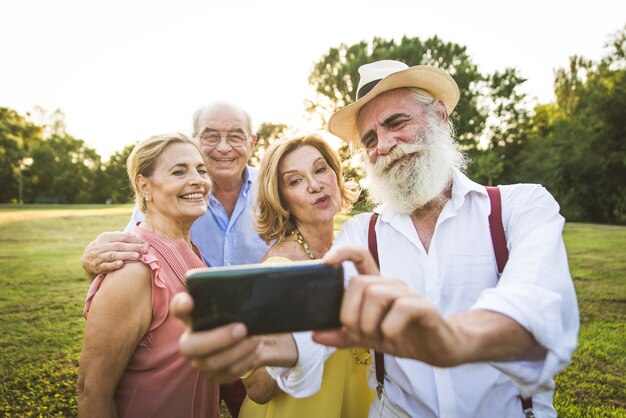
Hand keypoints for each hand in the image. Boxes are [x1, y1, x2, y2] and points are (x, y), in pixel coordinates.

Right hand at [82, 232, 148, 278]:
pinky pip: (106, 265)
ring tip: (136, 256)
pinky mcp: (97, 266)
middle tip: (144, 250)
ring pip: (113, 255)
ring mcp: (98, 256)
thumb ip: (122, 237)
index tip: (146, 244)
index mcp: (106, 237)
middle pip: (119, 245)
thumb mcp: (110, 240)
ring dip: (125, 255)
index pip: (123, 237)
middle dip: (133, 247)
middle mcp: (101, 245)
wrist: (86, 260)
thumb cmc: (104, 248)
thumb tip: (135, 236)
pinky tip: (121, 264)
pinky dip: (113, 265)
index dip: (135, 240)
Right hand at [170, 292, 262, 383]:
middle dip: (217, 339)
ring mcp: (200, 360)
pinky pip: (226, 374)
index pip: (178, 308)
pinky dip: (244, 361)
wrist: (252, 334)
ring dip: (238, 350)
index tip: (189, 301)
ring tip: (256, 338)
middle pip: (189, 346)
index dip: (180, 306)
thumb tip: (251, 280)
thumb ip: (237, 290)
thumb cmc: (241, 311)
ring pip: (211, 363)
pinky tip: (254, 350)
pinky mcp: (214, 375)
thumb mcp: (240, 299)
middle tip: (242, 328)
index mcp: (193, 315)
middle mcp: (190, 339)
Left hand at [314, 245, 460, 365]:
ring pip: (377, 293)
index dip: (343, 252)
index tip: (326, 262)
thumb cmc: (404, 336)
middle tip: (357, 332)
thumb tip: (315, 335)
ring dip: (368, 321)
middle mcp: (391, 285)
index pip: (360, 256)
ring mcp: (408, 295)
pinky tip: (391, 336)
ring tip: (376, 337)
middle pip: (360, 282)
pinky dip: (390, 326)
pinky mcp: (424, 308)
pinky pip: (402, 308)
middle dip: (350, 312)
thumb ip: (344, 335)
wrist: (440, 349)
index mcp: (377, 287)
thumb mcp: (369, 338)